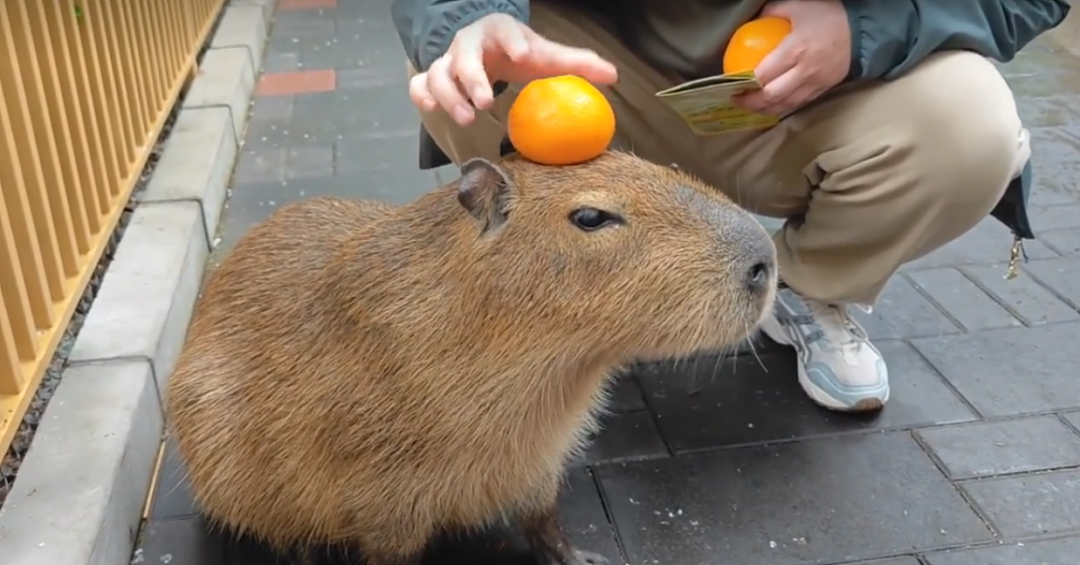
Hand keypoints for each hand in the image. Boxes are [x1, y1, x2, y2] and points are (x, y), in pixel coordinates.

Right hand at [409, 14, 618, 125]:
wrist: (487, 48)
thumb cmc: (519, 52)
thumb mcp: (545, 55)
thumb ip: (576, 64)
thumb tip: (613, 76)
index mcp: (498, 30)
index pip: (504, 29)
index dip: (512, 40)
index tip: (524, 56)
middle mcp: (468, 43)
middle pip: (463, 54)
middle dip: (472, 78)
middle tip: (486, 102)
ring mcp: (447, 61)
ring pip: (437, 73)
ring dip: (449, 95)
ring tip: (468, 118)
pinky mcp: (434, 78)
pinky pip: (420, 84)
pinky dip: (422, 96)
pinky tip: (432, 110)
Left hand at [733, 0, 850, 116]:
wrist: (863, 30)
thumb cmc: (828, 16)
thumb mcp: (798, 6)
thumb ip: (772, 13)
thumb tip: (751, 22)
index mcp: (795, 49)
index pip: (764, 75)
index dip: (744, 84)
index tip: (731, 84)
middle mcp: (804, 71)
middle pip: (771, 96)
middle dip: (751, 102)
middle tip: (737, 99)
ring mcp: (815, 84)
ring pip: (784, 105)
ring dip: (764, 110)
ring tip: (750, 106)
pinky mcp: (823, 90)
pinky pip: (797, 104)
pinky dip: (781, 108)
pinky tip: (770, 105)